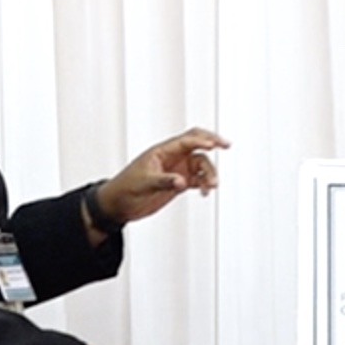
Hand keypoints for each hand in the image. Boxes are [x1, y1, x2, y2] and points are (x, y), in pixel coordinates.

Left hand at [98, 127, 228, 226]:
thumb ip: (164, 181)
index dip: (200, 140)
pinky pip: (198, 180)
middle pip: (197, 144)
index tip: (212, 145)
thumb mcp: (143, 183)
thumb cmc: (124, 188)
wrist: (118, 204)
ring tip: (212, 185)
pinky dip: (204, 184)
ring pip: (201, 165)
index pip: (186, 140)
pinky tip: (205, 192)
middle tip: (225, 144)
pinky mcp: (178, 184)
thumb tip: (182, 181)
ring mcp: (176, 170)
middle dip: (212, 142)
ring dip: (209, 173)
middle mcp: (172, 158)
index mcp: (162, 151)